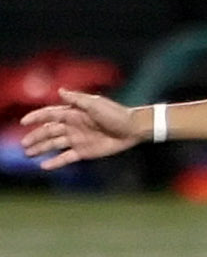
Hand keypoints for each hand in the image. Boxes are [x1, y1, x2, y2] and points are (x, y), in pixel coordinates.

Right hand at [21, 89, 140, 168]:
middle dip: (35, 136)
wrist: (132, 129)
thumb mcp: (95, 104)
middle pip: (48, 131)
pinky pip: (66, 157)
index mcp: (73, 113)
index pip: (50, 114)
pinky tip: (44, 166)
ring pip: (54, 144)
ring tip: (28, 153)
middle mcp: (72, 126)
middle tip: (23, 144)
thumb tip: (60, 90)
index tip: (23, 122)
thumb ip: (77, 99)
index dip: (36, 117)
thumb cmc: (116, 114)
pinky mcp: (84, 151)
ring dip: (40, 148)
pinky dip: (55, 162)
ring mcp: (77, 139)